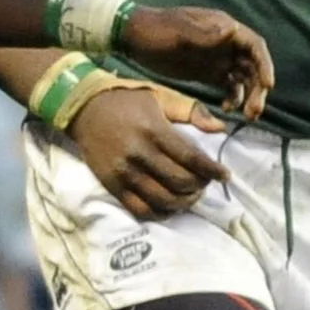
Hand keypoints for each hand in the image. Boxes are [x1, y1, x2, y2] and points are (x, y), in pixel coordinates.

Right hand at [66, 85, 230, 219]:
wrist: (84, 108)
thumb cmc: (128, 100)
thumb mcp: (161, 96)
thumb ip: (191, 111)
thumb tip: (220, 128)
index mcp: (154, 131)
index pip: (191, 158)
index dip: (212, 170)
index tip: (224, 175)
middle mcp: (139, 154)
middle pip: (179, 182)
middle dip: (199, 187)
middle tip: (205, 183)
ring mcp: (124, 173)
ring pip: (162, 200)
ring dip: (183, 202)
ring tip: (191, 196)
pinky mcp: (112, 185)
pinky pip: (140, 210)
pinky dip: (160, 214)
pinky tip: (171, 207)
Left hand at [120, 5, 273, 118]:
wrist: (133, 38)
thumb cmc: (156, 30)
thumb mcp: (178, 31)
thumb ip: (204, 33)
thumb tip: (231, 30)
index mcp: (223, 28)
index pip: (254, 46)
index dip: (265, 65)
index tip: (268, 85)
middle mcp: (226, 43)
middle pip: (253, 66)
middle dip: (258, 88)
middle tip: (254, 111)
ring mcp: (219, 59)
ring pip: (244, 79)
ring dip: (249, 96)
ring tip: (248, 116)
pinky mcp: (209, 73)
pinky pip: (229, 87)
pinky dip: (232, 99)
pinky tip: (225, 110)